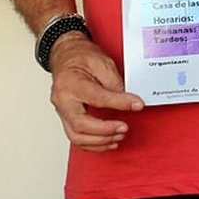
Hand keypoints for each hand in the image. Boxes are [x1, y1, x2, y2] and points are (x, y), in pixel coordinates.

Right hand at [48, 34, 142, 151]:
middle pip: (81, 125)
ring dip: (99, 141)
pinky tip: (108, 142)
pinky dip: (92, 144)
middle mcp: (62, 100)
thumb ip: (115, 83)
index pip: (98, 98)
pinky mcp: (66, 117)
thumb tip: (129, 101)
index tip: (137, 105)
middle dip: (105, 131)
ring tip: (119, 136)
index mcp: (71, 84)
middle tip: (124, 128)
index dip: (119, 103)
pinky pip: (76, 137)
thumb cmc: (82, 57)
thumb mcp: (102, 63)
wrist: (66, 55)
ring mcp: (62, 111)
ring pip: (76, 136)